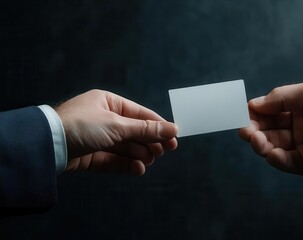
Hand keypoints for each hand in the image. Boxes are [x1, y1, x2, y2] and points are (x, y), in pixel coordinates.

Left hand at [55, 89, 177, 174]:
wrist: (47, 146)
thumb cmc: (80, 126)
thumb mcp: (117, 125)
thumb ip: (145, 129)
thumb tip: (172, 129)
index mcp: (109, 103)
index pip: (140, 114)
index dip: (158, 126)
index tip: (174, 138)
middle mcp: (105, 119)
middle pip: (135, 132)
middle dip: (150, 142)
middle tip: (164, 152)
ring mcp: (98, 138)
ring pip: (127, 147)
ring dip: (140, 154)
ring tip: (149, 161)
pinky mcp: (93, 156)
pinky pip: (115, 160)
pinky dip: (128, 165)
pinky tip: (139, 168)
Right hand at [239, 81, 302, 181]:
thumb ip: (281, 97)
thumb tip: (253, 103)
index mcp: (297, 109)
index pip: (268, 112)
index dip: (254, 113)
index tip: (242, 114)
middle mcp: (296, 128)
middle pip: (266, 130)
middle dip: (253, 130)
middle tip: (245, 132)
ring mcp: (301, 147)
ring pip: (272, 147)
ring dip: (261, 144)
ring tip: (257, 142)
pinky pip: (286, 162)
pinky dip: (276, 159)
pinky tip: (273, 154)